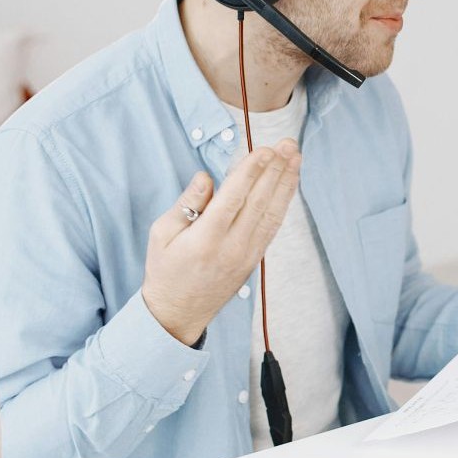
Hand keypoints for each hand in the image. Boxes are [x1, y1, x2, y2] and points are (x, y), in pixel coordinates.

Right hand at [141, 139, 301, 344]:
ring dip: (286, 183)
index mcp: (206, 238)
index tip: (266, 150)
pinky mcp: (255, 259)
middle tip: (289, 144)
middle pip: (260, 201)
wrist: (178, 313)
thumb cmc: (165, 270)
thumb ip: (186, 204)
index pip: (235, 197)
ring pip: (272, 212)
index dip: (253, 171)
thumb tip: (206, 178)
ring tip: (295, 157)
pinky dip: (283, 203)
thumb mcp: (162, 234)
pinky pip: (273, 226)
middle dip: (277, 170)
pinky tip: (289, 184)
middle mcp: (232, 246)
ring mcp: (247, 254)